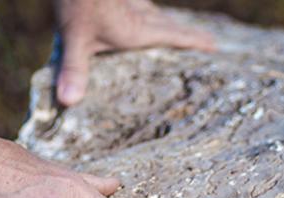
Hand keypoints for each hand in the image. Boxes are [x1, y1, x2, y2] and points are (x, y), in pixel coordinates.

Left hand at [54, 0, 214, 105]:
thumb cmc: (77, 2)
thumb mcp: (74, 38)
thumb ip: (74, 70)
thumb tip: (69, 101)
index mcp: (137, 30)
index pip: (175, 36)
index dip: (195, 41)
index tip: (215, 45)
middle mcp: (141, 14)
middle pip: (172, 25)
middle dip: (190, 34)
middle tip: (209, 40)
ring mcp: (133, 1)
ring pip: (158, 14)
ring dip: (171, 23)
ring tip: (179, 32)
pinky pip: (143, 6)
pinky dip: (151, 14)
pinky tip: (144, 13)